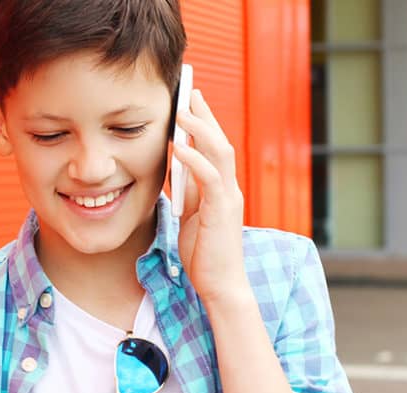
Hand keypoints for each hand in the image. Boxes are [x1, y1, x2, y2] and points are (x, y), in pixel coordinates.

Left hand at [172, 90, 250, 303]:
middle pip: (221, 142)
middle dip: (205, 116)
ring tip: (182, 112)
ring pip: (220, 153)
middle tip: (190, 91)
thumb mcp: (193, 217)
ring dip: (201, 131)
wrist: (220, 286)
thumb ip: (189, 193)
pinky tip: (179, 148)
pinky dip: (195, 160)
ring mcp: (229, 199)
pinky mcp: (221, 212)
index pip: (216, 149)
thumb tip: (175, 170)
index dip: (205, 124)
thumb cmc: (205, 256)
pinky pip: (210, 178)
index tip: (191, 102)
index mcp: (223, 191)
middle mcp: (230, 190)